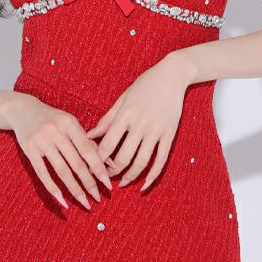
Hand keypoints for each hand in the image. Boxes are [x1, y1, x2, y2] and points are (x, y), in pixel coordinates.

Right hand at [3, 92, 112, 209]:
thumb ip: (89, 142)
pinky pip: (43, 174)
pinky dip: (53, 189)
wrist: (23, 110)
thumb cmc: (53, 119)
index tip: (108, 184)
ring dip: (74, 189)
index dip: (99, 168)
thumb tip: (110, 163)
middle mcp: (55, 132)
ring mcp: (41, 142)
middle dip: (89, 183)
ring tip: (85, 202)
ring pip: (61, 171)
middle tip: (98, 198)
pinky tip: (63, 201)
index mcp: (69, 123)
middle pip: (76, 163)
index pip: (88, 150)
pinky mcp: (29, 151)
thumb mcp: (71, 124)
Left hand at [85, 54, 189, 191]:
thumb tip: (89, 135)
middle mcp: (140, 125)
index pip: (107, 144)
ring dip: (130, 177)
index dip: (98, 160)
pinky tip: (144, 185)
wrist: (172, 75)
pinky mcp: (169, 134)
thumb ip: (107, 119)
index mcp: (125, 115)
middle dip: (112, 172)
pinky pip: (161, 160)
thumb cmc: (144, 84)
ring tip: (122, 183)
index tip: (93, 166)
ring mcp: (156, 130)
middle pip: (123, 157)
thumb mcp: (122, 98)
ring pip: (142, 162)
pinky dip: (152, 176)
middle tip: (106, 178)